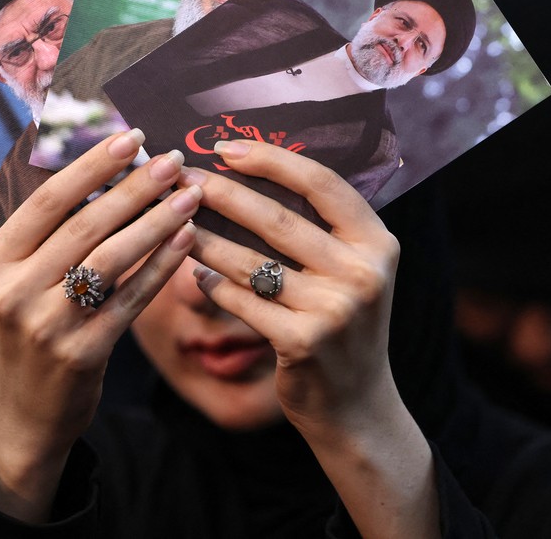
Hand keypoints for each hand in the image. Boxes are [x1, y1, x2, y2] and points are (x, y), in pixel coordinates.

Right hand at [0, 129, 200, 521]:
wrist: (22, 415)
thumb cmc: (30, 331)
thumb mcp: (18, 281)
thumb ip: (49, 234)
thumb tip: (103, 166)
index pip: (48, 200)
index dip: (91, 165)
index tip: (129, 136)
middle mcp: (13, 291)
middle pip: (85, 225)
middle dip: (135, 188)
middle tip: (173, 160)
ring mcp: (46, 326)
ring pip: (111, 259)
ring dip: (156, 222)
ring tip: (191, 195)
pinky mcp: (81, 354)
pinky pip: (130, 300)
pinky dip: (161, 267)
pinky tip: (187, 241)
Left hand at [181, 140, 437, 537]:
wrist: (357, 405)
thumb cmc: (340, 323)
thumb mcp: (350, 269)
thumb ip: (318, 226)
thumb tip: (246, 168)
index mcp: (377, 242)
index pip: (321, 183)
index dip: (271, 159)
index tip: (225, 145)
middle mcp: (363, 272)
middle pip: (278, 219)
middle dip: (222, 194)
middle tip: (179, 177)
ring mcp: (335, 310)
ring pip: (252, 262)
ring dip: (205, 238)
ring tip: (173, 221)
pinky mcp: (304, 343)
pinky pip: (243, 302)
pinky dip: (214, 284)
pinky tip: (194, 273)